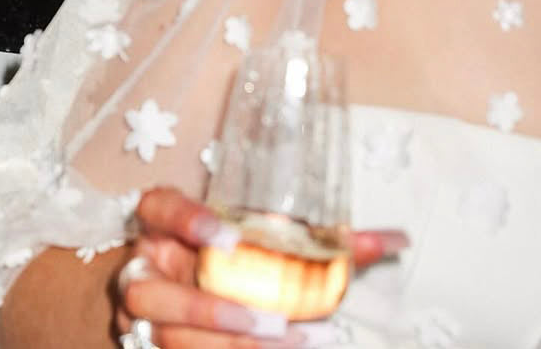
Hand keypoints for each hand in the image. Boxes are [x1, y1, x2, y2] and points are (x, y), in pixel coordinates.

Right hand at [113, 188, 408, 348]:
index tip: (227, 237)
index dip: (185, 220)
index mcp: (164, 222)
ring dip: (224, 345)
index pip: (158, 207)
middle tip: (273, 318)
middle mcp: (146, 266)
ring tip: (284, 343)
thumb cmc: (235, 259)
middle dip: (210, 309)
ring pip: (164, 336)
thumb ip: (325, 241)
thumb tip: (396, 240)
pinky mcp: (154, 345)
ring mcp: (145, 315)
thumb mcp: (264, 238)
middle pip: (149, 290)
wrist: (191, 294)